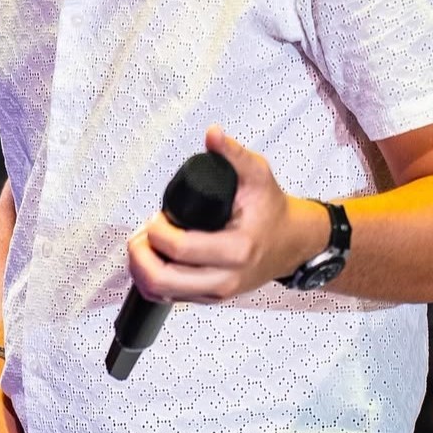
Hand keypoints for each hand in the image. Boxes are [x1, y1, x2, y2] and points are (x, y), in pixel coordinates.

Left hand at [126, 126, 327, 302]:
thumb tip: (213, 134)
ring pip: (162, 293)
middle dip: (141, 254)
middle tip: (141, 233)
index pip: (181, 249)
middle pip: (163, 280)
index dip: (158, 231)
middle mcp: (226, 278)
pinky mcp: (210, 298)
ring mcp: (217, 293)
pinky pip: (169, 298)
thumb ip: (233, 153)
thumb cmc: (271, 209)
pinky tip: (152, 258)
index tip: (156, 215)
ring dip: (142, 268)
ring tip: (143, 244)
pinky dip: (152, 280)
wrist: (291, 242)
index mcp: (237, 249)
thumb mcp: (257, 174)